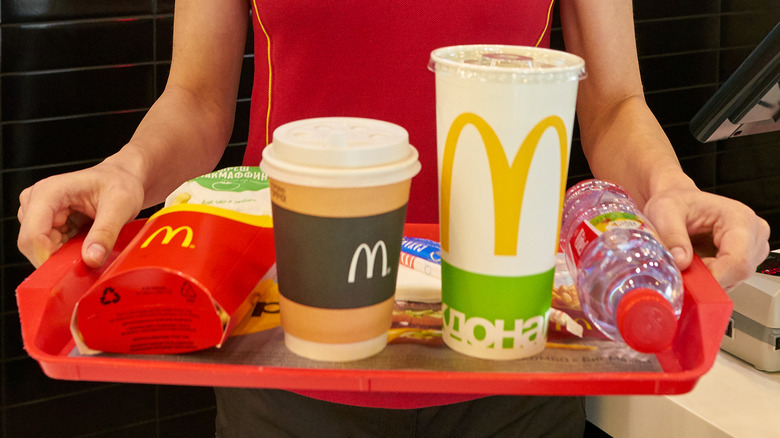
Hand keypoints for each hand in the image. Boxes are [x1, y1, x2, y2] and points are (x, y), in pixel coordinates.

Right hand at [17, 160, 144, 268]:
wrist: (124, 178)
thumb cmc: (120, 183)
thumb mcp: (120, 206)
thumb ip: (105, 232)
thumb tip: (91, 258)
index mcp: (48, 192)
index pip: (32, 235)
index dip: (48, 258)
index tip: (71, 270)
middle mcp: (37, 201)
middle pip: (32, 245)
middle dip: (58, 258)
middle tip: (89, 257)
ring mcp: (40, 213)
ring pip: (41, 249)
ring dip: (64, 255)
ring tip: (91, 242)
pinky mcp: (47, 223)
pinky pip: (50, 248)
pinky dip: (67, 253)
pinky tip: (86, 243)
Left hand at [643, 187, 769, 290]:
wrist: (680, 203)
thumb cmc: (677, 202)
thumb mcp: (664, 211)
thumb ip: (672, 235)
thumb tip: (681, 261)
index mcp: (740, 219)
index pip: (738, 261)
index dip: (713, 278)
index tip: (689, 282)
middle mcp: (753, 235)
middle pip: (737, 274)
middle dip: (706, 279)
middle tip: (682, 269)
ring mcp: (751, 251)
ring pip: (732, 280)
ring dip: (706, 279)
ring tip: (687, 260)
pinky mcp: (742, 262)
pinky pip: (727, 281)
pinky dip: (707, 280)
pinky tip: (695, 265)